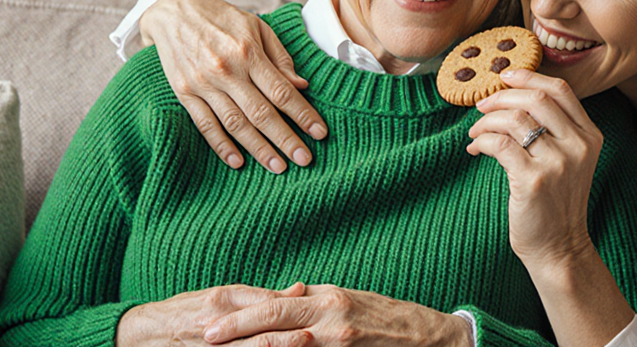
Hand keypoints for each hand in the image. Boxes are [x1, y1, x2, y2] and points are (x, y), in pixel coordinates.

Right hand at [117, 283, 307, 346]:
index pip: (262, 305)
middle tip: (310, 339)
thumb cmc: (185, 310)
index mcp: (222, 301)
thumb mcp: (219, 294)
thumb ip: (259, 295)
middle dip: (285, 339)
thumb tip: (300, 289)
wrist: (141, 334)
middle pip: (257, 335)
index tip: (313, 313)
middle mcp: (215, 326)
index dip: (289, 311)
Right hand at [139, 0, 326, 171]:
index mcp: (248, 52)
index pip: (281, 91)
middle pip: (261, 113)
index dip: (302, 114)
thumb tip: (302, 85)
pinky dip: (221, 146)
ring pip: (235, 123)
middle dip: (286, 139)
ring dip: (258, 148)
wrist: (173, 11)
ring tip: (278, 167)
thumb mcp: (257, 26)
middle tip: (305, 160)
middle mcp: (226, 70)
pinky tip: (237, 162)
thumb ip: (280, 57)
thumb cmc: (222, 18)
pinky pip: (205, 125)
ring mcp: (203, 84)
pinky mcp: (184, 93)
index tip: (319, 133)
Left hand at [203, 285, 471, 346]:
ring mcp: (339, 340)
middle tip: (205, 336)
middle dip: (236, 330)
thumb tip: (287, 295)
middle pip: (273, 321)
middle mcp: (331, 317)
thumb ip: (316, 301)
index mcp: (328, 299)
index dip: (241, 313)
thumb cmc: (389, 318)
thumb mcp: (350, 301)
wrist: (430, 338)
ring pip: (285, 346)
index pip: (274, 304)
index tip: (212, 318)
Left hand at [465, 69, 601, 265]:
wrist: (559, 248)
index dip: (530, 77)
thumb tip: (511, 96)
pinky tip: (476, 149)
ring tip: (475, 132)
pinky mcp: (534, 181)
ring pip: (515, 120)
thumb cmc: (556, 203)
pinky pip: (500, 144)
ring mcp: (558, 164)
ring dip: (487, 121)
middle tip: (482, 105)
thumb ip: (554, 130)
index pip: (561, 91)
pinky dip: (482, 141)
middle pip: (536, 99)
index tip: (506, 75)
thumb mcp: (569, 161)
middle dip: (502, 96)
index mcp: (590, 137)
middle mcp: (578, 146)